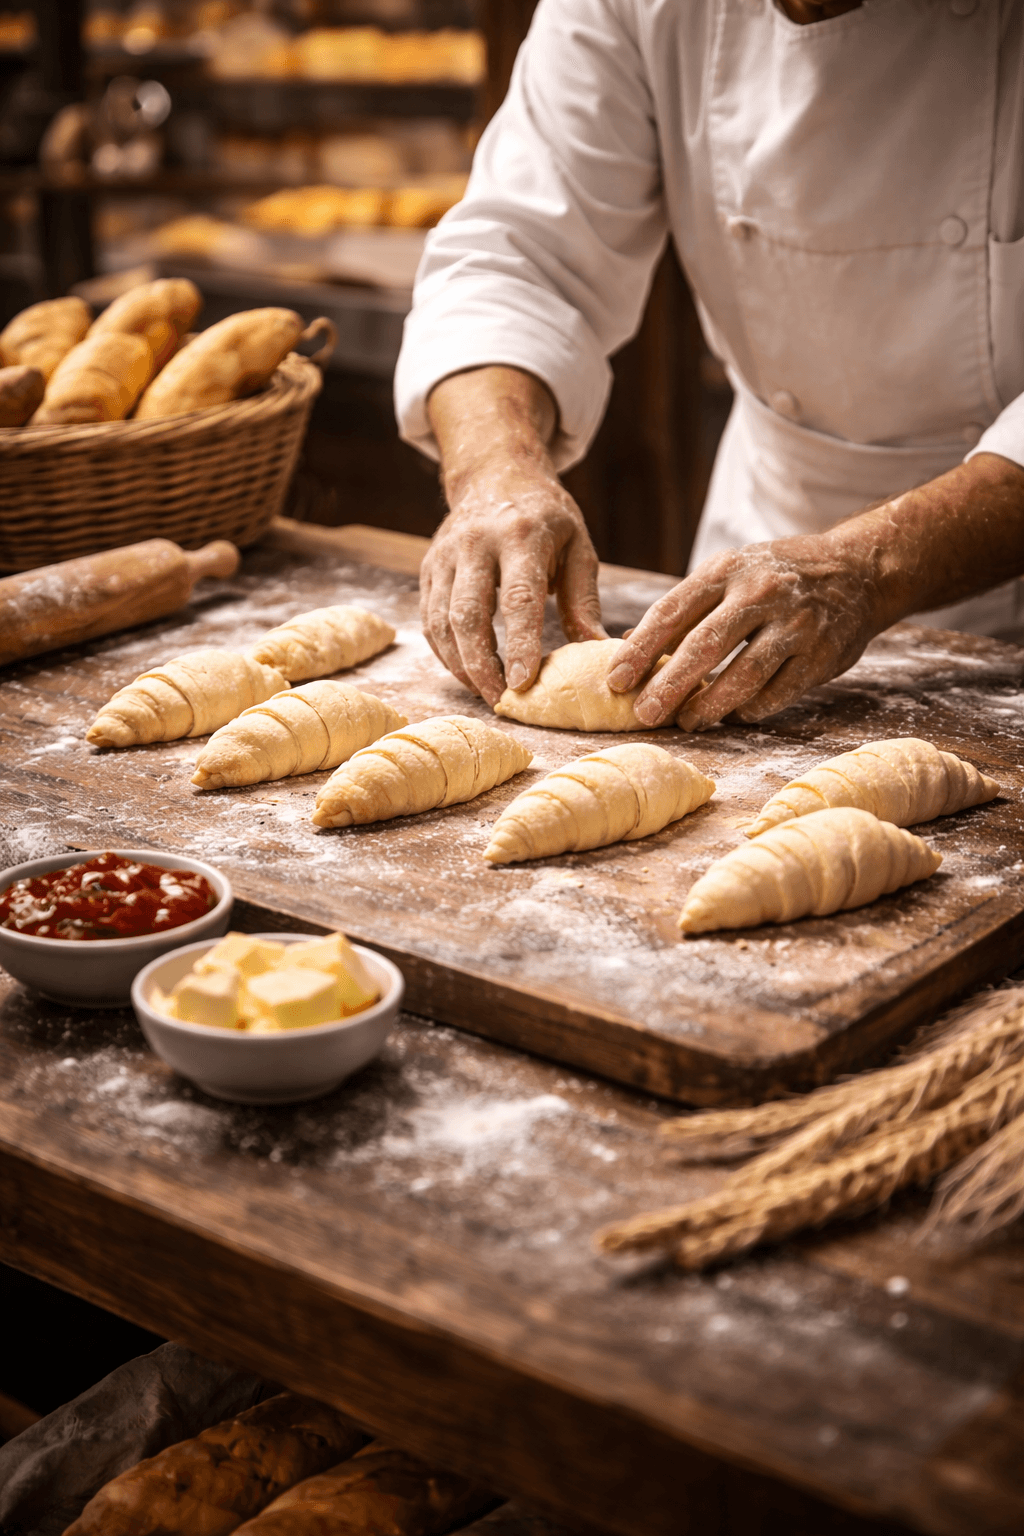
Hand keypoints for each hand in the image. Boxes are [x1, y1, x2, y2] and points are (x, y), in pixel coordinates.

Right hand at [422, 366, 605, 703]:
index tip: (524, 684)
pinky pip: (429, 619)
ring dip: (461, 664)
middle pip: (468, 614)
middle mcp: (475, 543)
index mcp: (521, 535)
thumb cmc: (546, 518)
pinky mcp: (429, 568)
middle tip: (501, 701)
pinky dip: (445, 652)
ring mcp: (445, 555)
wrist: (496, 475)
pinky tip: (466, 671)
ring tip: (485, 693)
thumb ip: (584, 600)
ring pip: (441, 621)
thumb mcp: (577, 547)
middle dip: (481, 665)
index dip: (520, 644)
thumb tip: (598, 652)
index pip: (517, 598)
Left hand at [607, 531, 885, 728]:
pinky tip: (734, 715)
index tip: (615, 682)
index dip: (640, 651)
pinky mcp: (821, 655)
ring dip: (709, 705)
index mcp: (727, 570)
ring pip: (743, 675)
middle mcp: (761, 593)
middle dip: (669, 685)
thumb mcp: (729, 573)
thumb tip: (629, 645)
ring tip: (686, 722)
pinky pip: (777, 693)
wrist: (858, 569)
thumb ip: (684, 608)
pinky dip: (750, 709)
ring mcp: (795, 625)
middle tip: (644, 714)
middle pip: (704, 646)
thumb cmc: (777, 575)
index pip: (672, 612)